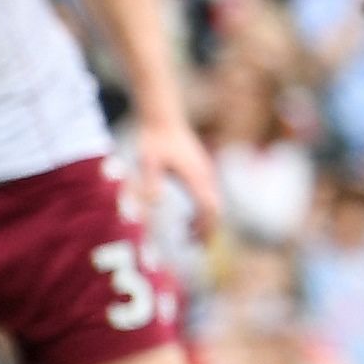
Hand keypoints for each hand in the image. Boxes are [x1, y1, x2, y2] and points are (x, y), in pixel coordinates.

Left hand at [129, 109, 221, 241]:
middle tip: (194, 247)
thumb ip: (151, 182)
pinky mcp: (199, 167)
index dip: (206, 229)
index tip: (198, 246)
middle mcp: (205, 175)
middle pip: (216, 209)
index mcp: (196, 177)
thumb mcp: (148, 161)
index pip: (210, 209)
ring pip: (213, 202)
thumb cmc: (154, 138)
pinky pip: (207, 194)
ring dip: (204, 220)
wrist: (163, 115)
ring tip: (187, 236)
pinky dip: (202, 210)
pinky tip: (186, 215)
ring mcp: (204, 170)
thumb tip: (156, 204)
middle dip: (208, 229)